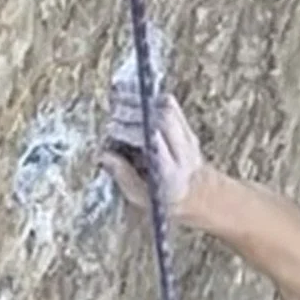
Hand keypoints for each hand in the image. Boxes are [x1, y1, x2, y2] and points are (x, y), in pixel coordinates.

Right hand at [103, 93, 205, 216]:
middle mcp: (185, 154)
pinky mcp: (187, 127)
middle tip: (113, 114)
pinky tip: (133, 100)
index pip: (155, 142)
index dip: (131, 131)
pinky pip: (170, 106)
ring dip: (141, 102)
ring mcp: (189, 138)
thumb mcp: (140, 196)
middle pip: (162, 120)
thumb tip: (102, 154)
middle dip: (134, 113)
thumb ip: (122, 175)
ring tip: (118, 102)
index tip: (112, 130)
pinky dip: (150, 99)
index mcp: (172, 175)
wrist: (197, 196)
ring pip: (167, 108)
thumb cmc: (163, 199)